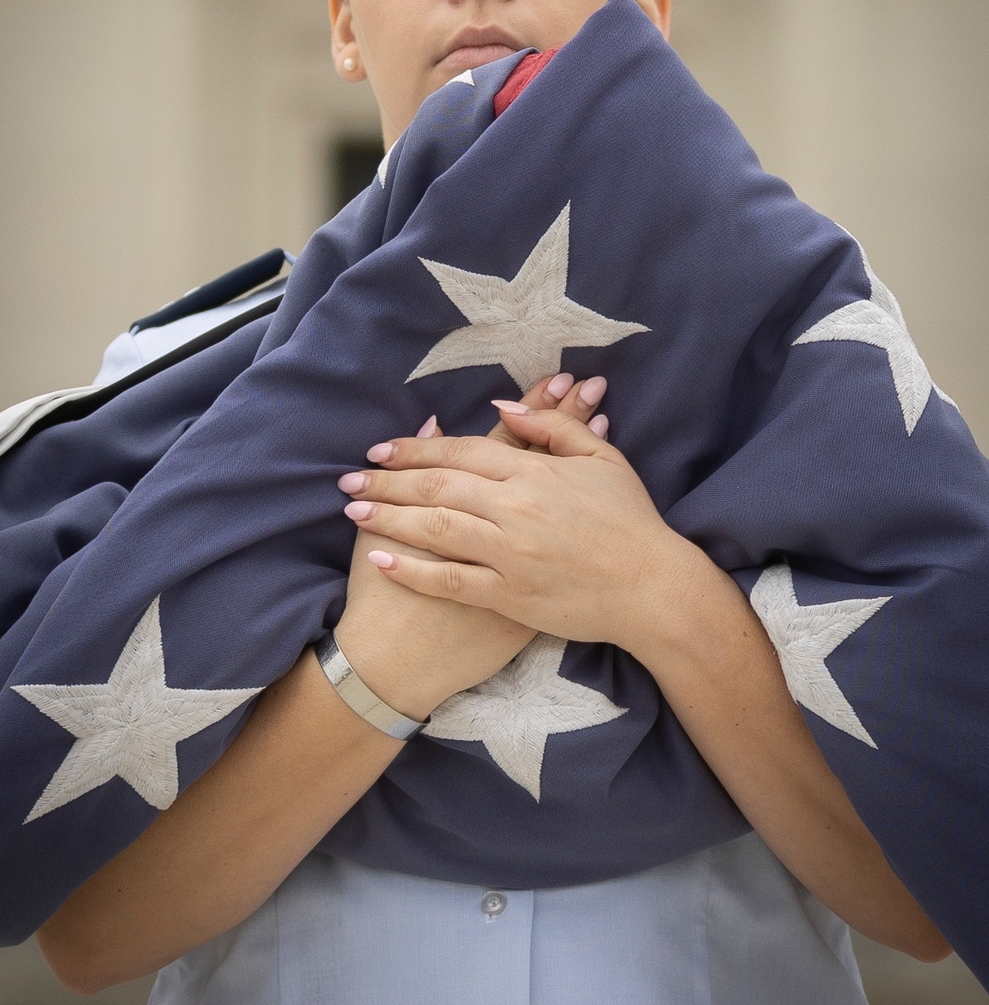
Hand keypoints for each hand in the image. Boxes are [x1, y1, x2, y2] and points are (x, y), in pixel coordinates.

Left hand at [334, 376, 609, 716]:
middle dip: (387, 480)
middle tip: (349, 479)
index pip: (460, 452)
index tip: (381, 449)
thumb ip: (552, 426)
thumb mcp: (602, 459)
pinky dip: (412, 569)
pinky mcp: (508, 596)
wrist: (654, 590)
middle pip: (435, 487)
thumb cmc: (631, 522)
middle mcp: (513, 509)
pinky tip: (381, 559)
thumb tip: (503, 407)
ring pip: (433, 528)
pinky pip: (449, 580)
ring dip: (388, 517)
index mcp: (533, 472)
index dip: (416, 448)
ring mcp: (508, 555)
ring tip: (353, 510)